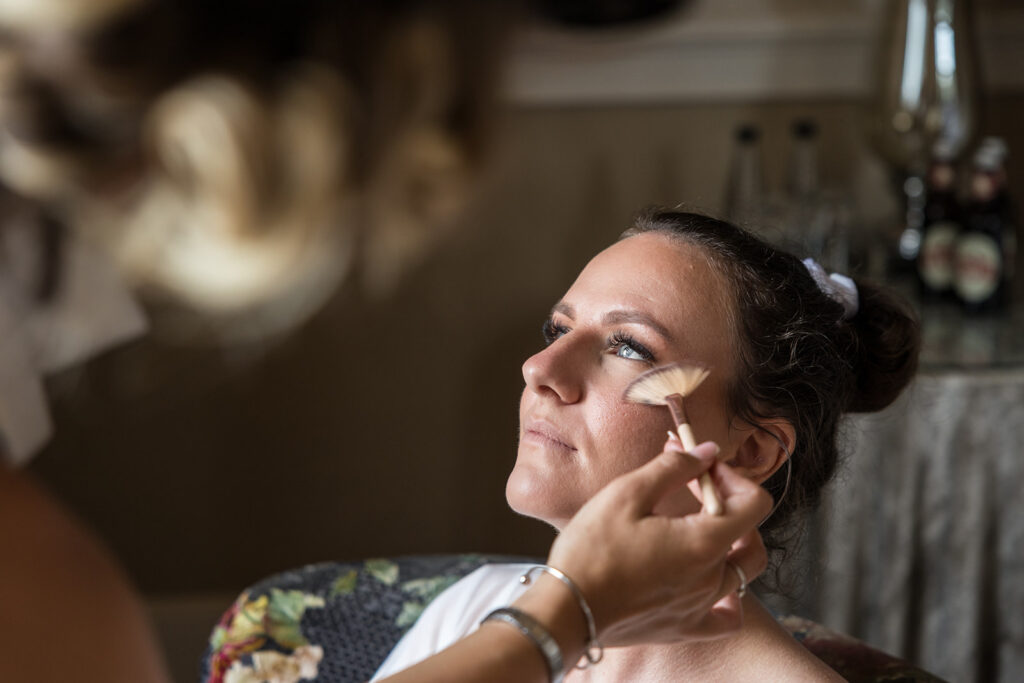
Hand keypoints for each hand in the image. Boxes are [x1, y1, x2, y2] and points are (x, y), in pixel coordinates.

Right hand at [546, 440, 771, 647]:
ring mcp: (701, 606)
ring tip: (699, 527)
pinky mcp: (684, 627)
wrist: (567, 609)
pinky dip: (730, 598)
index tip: (702, 469)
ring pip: (741, 572)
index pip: (753, 503)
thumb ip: (673, 467)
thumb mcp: (626, 493)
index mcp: (703, 541)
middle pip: (749, 534)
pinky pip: (727, 616)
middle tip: (695, 488)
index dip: (732, 477)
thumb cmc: (592, 550)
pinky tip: (711, 582)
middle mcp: (711, 577)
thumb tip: (705, 452)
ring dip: (729, 542)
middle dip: (728, 503)